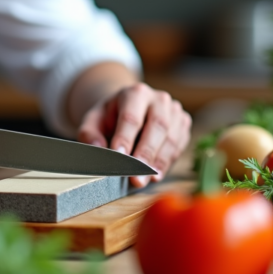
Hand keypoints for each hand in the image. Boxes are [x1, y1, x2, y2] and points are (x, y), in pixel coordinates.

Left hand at [77, 83, 191, 186]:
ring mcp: (174, 110)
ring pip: (172, 137)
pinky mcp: (183, 124)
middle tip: (136, 177)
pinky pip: (179, 145)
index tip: (119, 157)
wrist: (129, 108)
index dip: (125, 138)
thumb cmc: (110, 117)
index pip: (131, 117)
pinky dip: (167, 162)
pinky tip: (155, 174)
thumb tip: (98, 148)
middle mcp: (158, 99)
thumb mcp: (93, 120)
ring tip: (145, 180)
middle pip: (157, 126)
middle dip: (146, 154)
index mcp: (135, 93)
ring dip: (159, 162)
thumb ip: (89, 133)